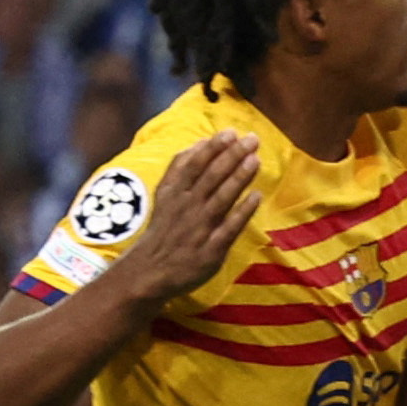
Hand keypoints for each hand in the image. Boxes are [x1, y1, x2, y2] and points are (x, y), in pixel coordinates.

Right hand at [115, 133, 260, 305]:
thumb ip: (179, 168)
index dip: (213, 147)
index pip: (194, 164)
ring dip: (238, 178)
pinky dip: (242, 212)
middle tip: (251, 139)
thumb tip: (200, 142)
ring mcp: (199, 228)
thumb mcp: (164, 195)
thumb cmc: (165, 229)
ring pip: (220, 198)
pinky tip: (257, 196)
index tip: (230, 132)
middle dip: (231, 156)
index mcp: (174, 193)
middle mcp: (186, 207)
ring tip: (255, 159)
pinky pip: (229, 228)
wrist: (149, 272)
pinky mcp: (210, 249)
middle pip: (210, 177)